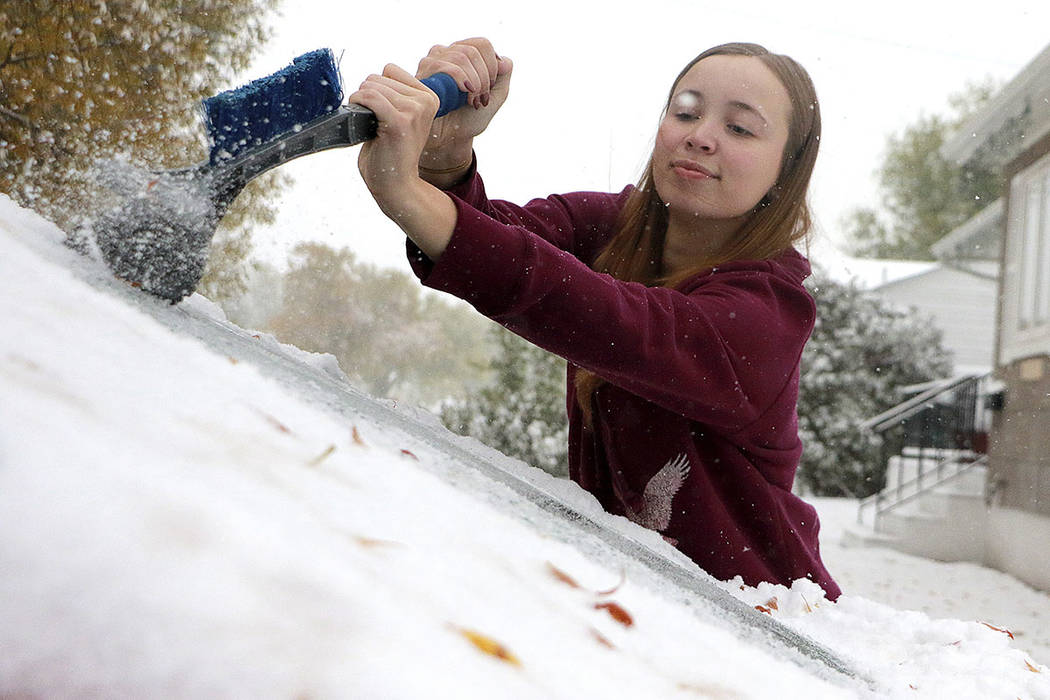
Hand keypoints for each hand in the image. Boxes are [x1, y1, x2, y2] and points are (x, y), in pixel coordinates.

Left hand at [350, 63, 438, 203]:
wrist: (396, 185)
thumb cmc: (391, 153)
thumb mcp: (400, 117)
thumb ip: (394, 96)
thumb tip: (371, 78)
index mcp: (429, 97)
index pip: (390, 70)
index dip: (377, 88)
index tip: (381, 112)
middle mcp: (425, 101)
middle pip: (378, 76)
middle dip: (368, 96)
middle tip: (374, 122)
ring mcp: (414, 110)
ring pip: (371, 86)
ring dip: (361, 102)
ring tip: (370, 125)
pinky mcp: (400, 122)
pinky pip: (369, 97)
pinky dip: (358, 104)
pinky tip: (363, 121)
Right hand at [416, 38, 512, 166]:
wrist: (448, 140)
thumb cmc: (469, 119)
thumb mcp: (495, 98)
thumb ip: (504, 76)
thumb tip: (504, 61)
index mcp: (463, 54)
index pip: (482, 44)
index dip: (492, 66)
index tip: (489, 90)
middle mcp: (446, 53)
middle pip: (473, 50)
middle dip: (484, 77)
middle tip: (481, 100)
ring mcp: (432, 61)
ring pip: (462, 57)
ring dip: (474, 82)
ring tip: (472, 102)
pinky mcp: (422, 73)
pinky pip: (447, 66)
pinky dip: (462, 81)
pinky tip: (463, 96)